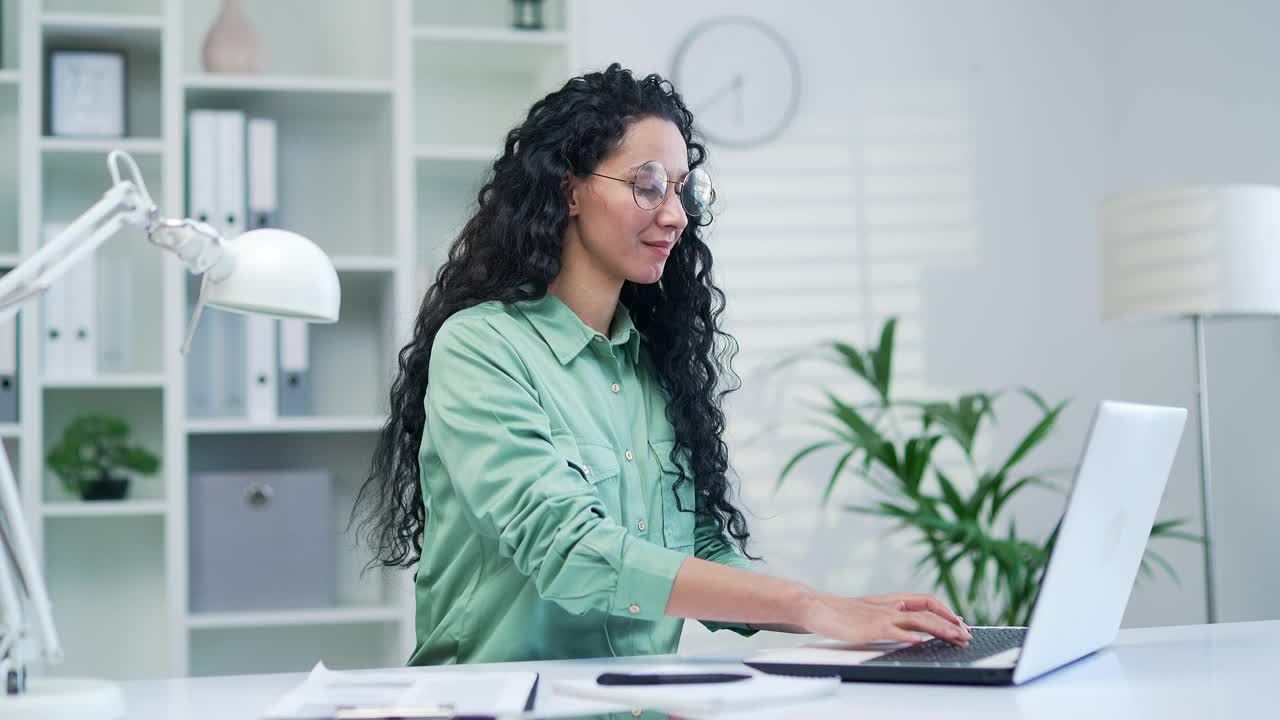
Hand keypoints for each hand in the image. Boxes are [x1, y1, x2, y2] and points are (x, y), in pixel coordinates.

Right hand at [799, 591, 971, 646]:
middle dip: (950, 625)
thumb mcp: (873, 610)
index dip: (945, 611)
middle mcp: (891, 606)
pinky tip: (919, 642)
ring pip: (917, 621)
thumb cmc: (844, 612)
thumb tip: (912, 620)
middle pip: (928, 612)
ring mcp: (882, 616)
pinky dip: (907, 636)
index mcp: (893, 601)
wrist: (819, 607)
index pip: (927, 601)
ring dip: (939, 629)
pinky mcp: (870, 628)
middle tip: (967, 637)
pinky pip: (893, 631)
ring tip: (955, 638)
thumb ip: (892, 613)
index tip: (960, 623)